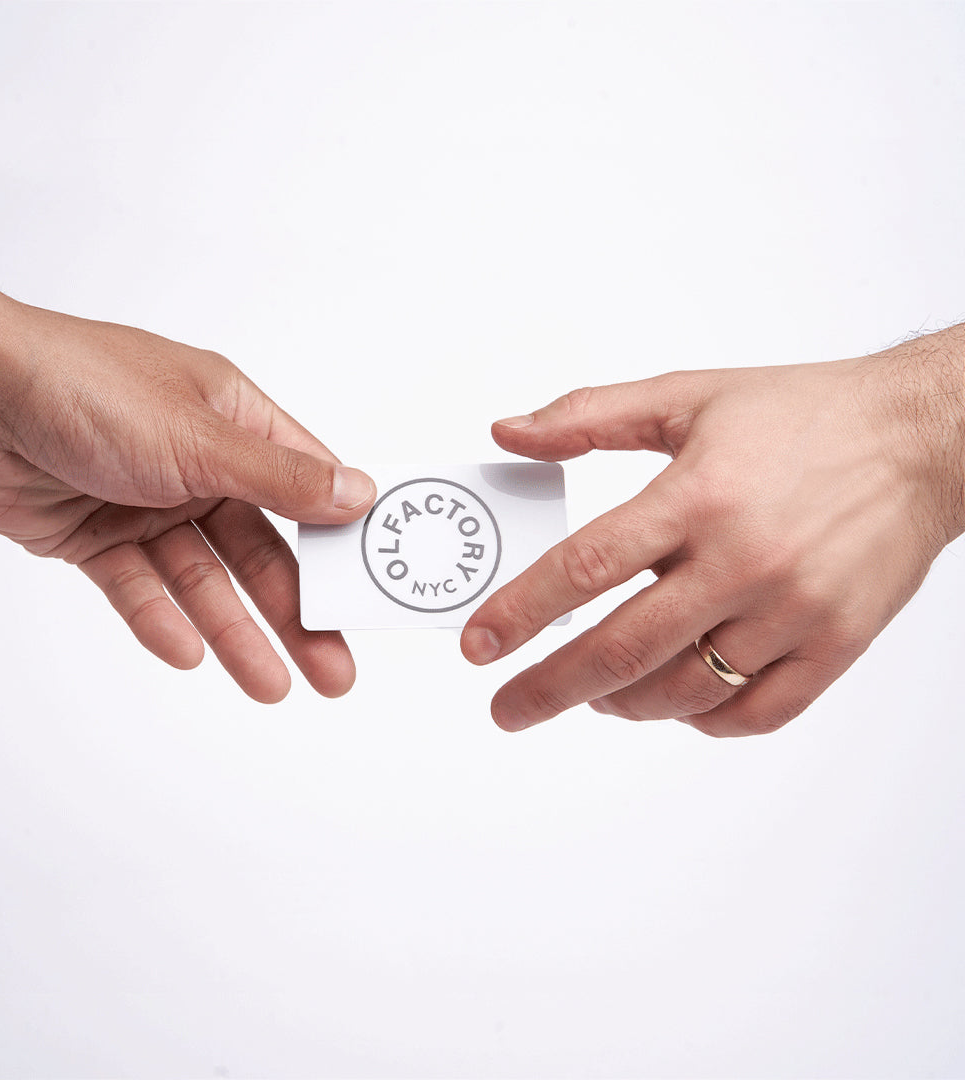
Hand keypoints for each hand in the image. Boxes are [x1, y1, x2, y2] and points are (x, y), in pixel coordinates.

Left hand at [0, 245, 375, 701]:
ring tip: (269, 684)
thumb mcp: (201, 439)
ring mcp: (146, 502)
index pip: (305, 487)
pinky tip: (187, 651)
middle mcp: (196, 463)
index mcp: (233, 421)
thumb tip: (358, 494)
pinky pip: (139, 587)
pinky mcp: (96, 536)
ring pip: (203, 579)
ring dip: (234, 630)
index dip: (340, 540)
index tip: (370, 590)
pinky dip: (160, 619)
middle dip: (295, 610)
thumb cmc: (85, 386)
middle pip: (259, 548)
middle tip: (331, 666)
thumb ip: (281, 479)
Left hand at [462, 330, 963, 735]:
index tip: (477, 646)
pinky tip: (673, 702)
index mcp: (700, 495)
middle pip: (625, 647)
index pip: (588, 565)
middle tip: (506, 709)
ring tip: (590, 696)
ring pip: (686, 690)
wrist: (920, 441)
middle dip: (551, 688)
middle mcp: (745, 559)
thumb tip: (510, 434)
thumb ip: (589, 416)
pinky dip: (702, 719)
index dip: (521, 611)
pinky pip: (756, 711)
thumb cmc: (803, 415)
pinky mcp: (835, 645)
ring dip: (621, 704)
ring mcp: (794, 610)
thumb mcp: (687, 396)